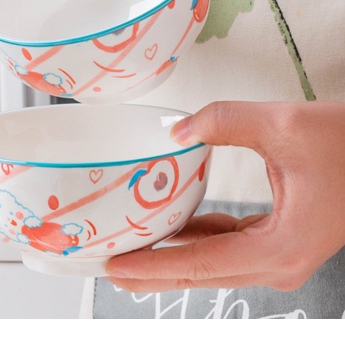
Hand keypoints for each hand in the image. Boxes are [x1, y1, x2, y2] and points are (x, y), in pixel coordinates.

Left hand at [106, 100, 344, 291]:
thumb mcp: (283, 124)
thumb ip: (224, 121)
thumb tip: (177, 130)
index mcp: (281, 247)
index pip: (202, 263)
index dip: (154, 266)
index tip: (116, 266)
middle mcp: (278, 261)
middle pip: (201, 272)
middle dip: (152, 271)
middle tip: (110, 267)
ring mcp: (278, 254)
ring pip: (212, 262)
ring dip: (172, 255)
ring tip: (134, 249)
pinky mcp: (276, 240)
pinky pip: (227, 245)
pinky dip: (197, 238)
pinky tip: (174, 226)